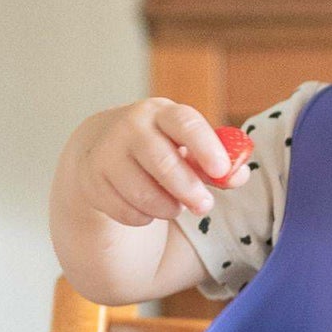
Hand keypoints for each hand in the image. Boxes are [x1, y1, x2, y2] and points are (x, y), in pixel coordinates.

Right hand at [73, 99, 250, 226]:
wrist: (102, 148)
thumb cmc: (160, 147)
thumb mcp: (188, 146)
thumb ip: (218, 162)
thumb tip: (238, 175)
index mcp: (162, 113)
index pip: (185, 123)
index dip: (205, 147)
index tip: (221, 170)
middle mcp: (131, 128)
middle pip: (162, 162)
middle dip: (188, 189)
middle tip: (205, 206)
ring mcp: (108, 153)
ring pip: (143, 193)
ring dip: (166, 207)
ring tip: (174, 206)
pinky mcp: (92, 181)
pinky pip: (125, 211)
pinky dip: (143, 217)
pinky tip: (147, 209)